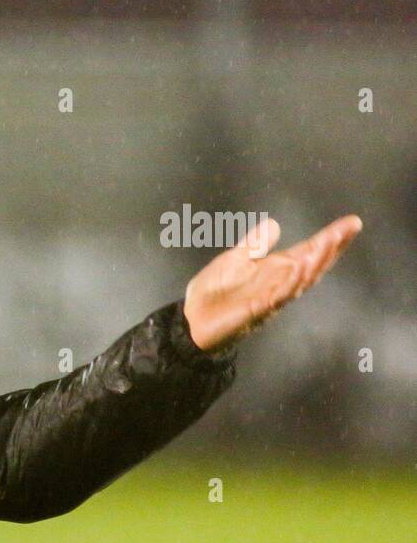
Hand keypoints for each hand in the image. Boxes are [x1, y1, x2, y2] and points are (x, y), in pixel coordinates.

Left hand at [183, 214, 361, 352]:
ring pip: (300, 281)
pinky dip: (289, 283)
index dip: (329, 239)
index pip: (307, 252)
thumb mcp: (235, 260)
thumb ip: (255, 244)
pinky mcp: (257, 311)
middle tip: (349, 229)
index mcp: (275, 271)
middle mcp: (279, 284)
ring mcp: (270, 298)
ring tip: (328, 243)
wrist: (191, 319)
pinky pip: (278, 297)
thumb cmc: (214, 292)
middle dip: (331, 248)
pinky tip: (298, 269)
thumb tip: (274, 223)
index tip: (351, 222)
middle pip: (312, 266)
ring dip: (315, 263)